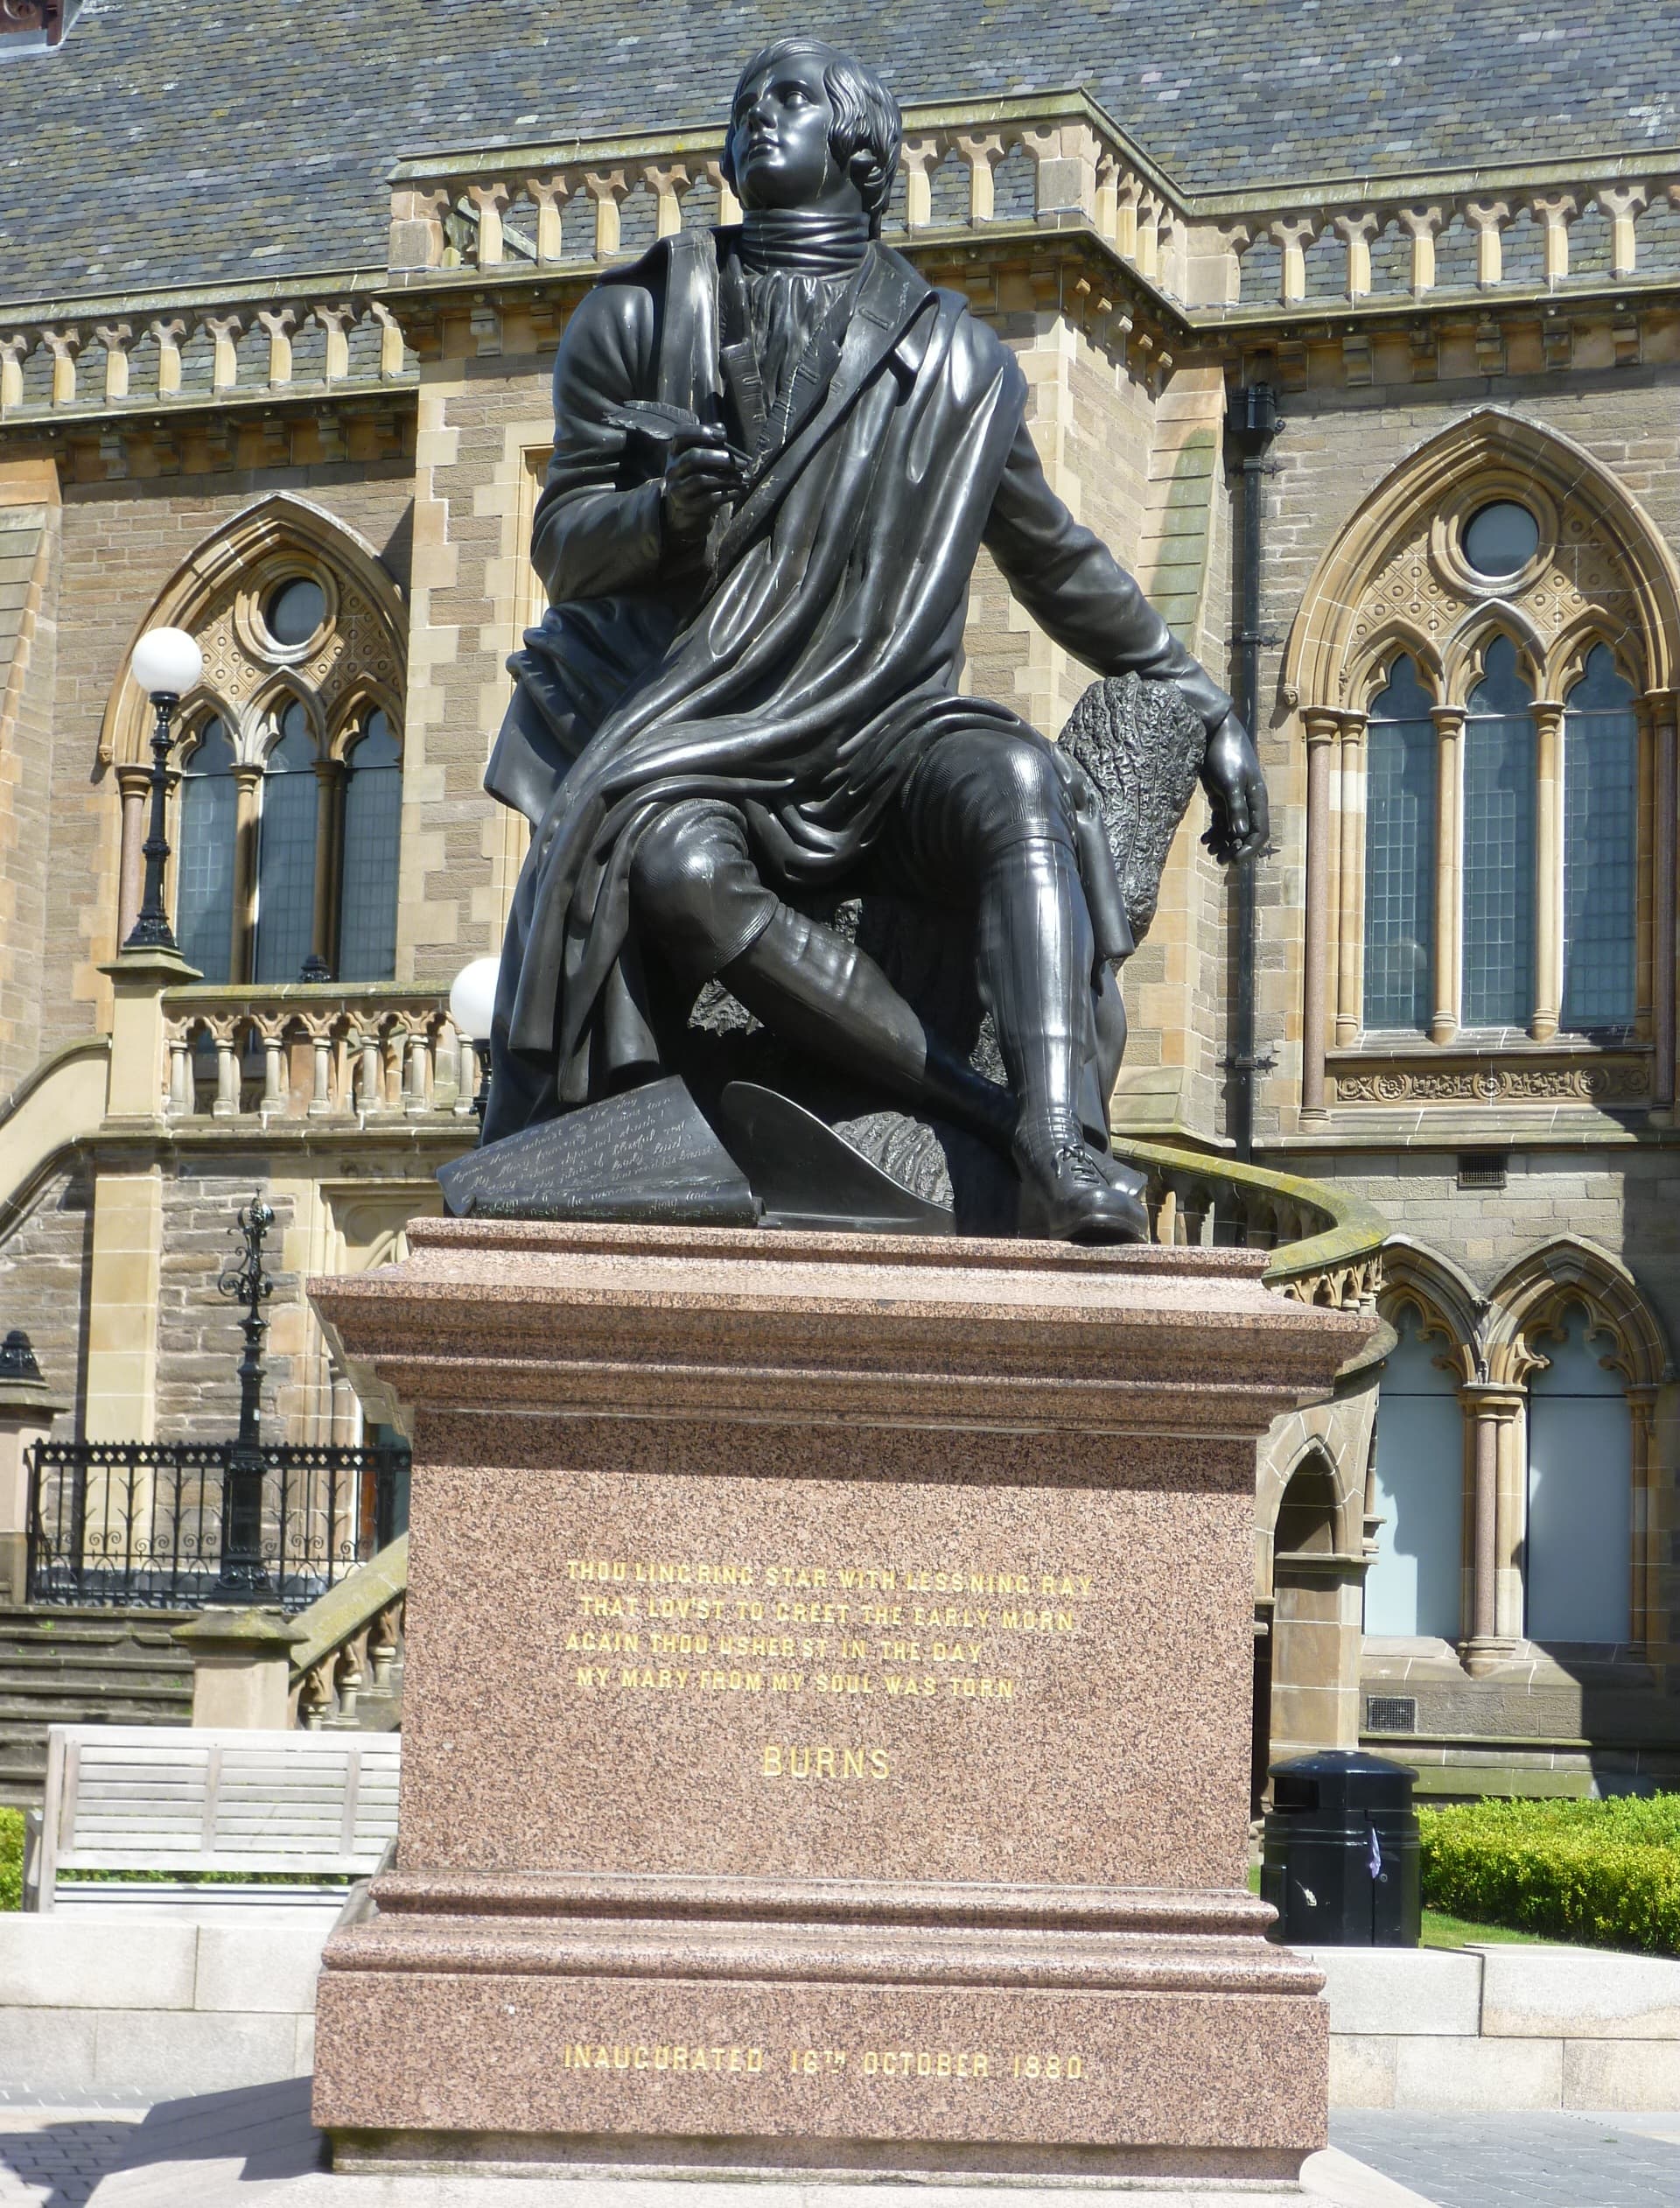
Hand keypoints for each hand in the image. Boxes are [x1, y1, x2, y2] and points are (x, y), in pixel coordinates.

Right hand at [661, 426, 747, 545]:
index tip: (724, 436)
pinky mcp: (688, 507)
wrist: (686, 509)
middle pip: (693, 458)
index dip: (701, 432)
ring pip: (701, 480)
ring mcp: (678, 489)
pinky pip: (709, 499)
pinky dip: (728, 493)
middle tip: (743, 463)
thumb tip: (720, 428)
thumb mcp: (701, 456)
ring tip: (746, 478)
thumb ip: (711, 442)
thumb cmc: (699, 475)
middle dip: (720, 458)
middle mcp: (673, 469)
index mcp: (676, 451)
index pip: (681, 435)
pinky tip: (740, 490)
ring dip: (728, 478)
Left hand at [1199, 713, 1269, 863]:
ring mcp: (1235, 799)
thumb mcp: (1230, 782)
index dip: (1250, 849)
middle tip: (1220, 861)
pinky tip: (1204, 840)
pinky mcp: (1221, 796)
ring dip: (1223, 842)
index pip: (1260, 831)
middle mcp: (1249, 801)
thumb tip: (1241, 835)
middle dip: (1235, 848)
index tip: (1234, 861)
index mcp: (1257, 799)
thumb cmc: (1224, 754)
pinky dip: (1215, 832)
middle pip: (1246, 833)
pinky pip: (1221, 820)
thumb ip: (1236, 808)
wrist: (1212, 732)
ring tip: (1210, 851)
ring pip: (1232, 829)